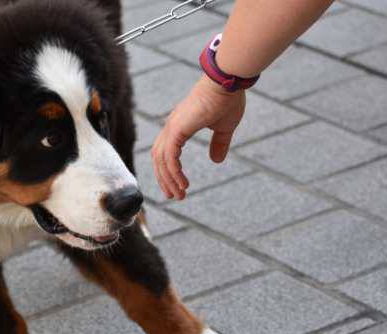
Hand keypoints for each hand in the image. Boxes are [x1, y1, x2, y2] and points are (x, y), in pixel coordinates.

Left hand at [151, 75, 245, 199]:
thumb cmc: (227, 100)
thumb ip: (219, 144)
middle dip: (165, 179)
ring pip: (162, 160)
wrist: (228, 83)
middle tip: (173, 196)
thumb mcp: (224, 128)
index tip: (177, 186)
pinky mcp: (177, 129)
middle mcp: (172, 126)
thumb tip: (216, 160)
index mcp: (180, 125)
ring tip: (179, 195)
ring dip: (169, 180)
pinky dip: (174, 172)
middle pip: (159, 158)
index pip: (166, 151)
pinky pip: (169, 157)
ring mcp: (172, 127)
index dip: (169, 170)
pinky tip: (182, 184)